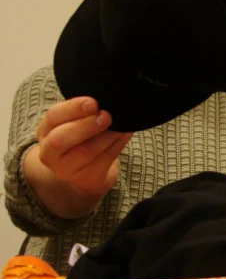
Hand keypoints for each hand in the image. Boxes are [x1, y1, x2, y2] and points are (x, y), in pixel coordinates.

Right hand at [24, 97, 132, 217]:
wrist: (84, 172)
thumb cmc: (81, 139)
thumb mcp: (74, 124)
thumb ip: (84, 112)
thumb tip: (108, 99)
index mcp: (46, 131)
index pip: (53, 117)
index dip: (72, 108)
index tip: (93, 102)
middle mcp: (50, 152)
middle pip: (61, 139)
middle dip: (86, 125)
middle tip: (106, 116)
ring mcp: (66, 170)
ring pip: (86, 151)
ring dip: (108, 135)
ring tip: (122, 125)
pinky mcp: (86, 179)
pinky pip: (105, 160)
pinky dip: (118, 145)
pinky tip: (126, 134)